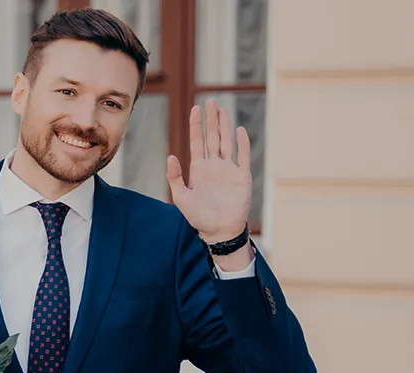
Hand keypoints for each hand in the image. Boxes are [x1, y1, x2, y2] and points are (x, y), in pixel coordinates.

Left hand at [165, 98, 251, 243]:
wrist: (219, 230)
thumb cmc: (199, 217)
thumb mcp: (181, 197)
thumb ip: (175, 177)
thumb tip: (170, 156)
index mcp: (199, 169)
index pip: (197, 142)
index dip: (196, 125)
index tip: (195, 108)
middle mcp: (214, 165)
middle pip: (212, 137)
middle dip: (210, 119)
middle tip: (210, 100)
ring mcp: (229, 169)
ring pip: (227, 142)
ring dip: (225, 126)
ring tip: (222, 109)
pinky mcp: (242, 176)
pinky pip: (243, 156)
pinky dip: (242, 143)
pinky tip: (239, 130)